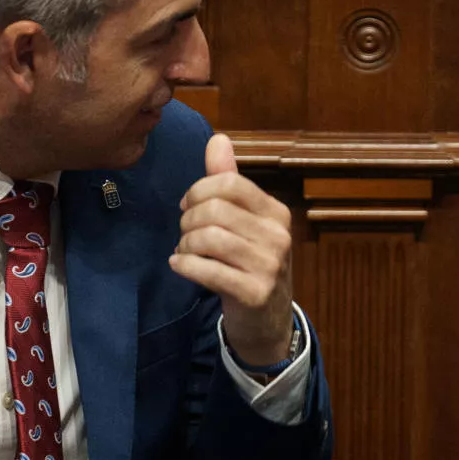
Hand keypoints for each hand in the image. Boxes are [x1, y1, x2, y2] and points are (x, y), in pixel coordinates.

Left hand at [170, 134, 295, 365]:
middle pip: (215, 210)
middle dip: (188, 220)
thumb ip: (227, 180)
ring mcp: (269, 266)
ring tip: (184, 251)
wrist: (267, 320)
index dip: (197, 191)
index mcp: (276, 212)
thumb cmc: (250, 264)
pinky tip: (180, 265)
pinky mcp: (254, 293)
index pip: (229, 184)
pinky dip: (185, 265)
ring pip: (209, 238)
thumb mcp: (244, 221)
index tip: (187, 207)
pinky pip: (207, 270)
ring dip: (185, 244)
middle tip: (185, 234)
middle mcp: (278, 236)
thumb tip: (217, 139)